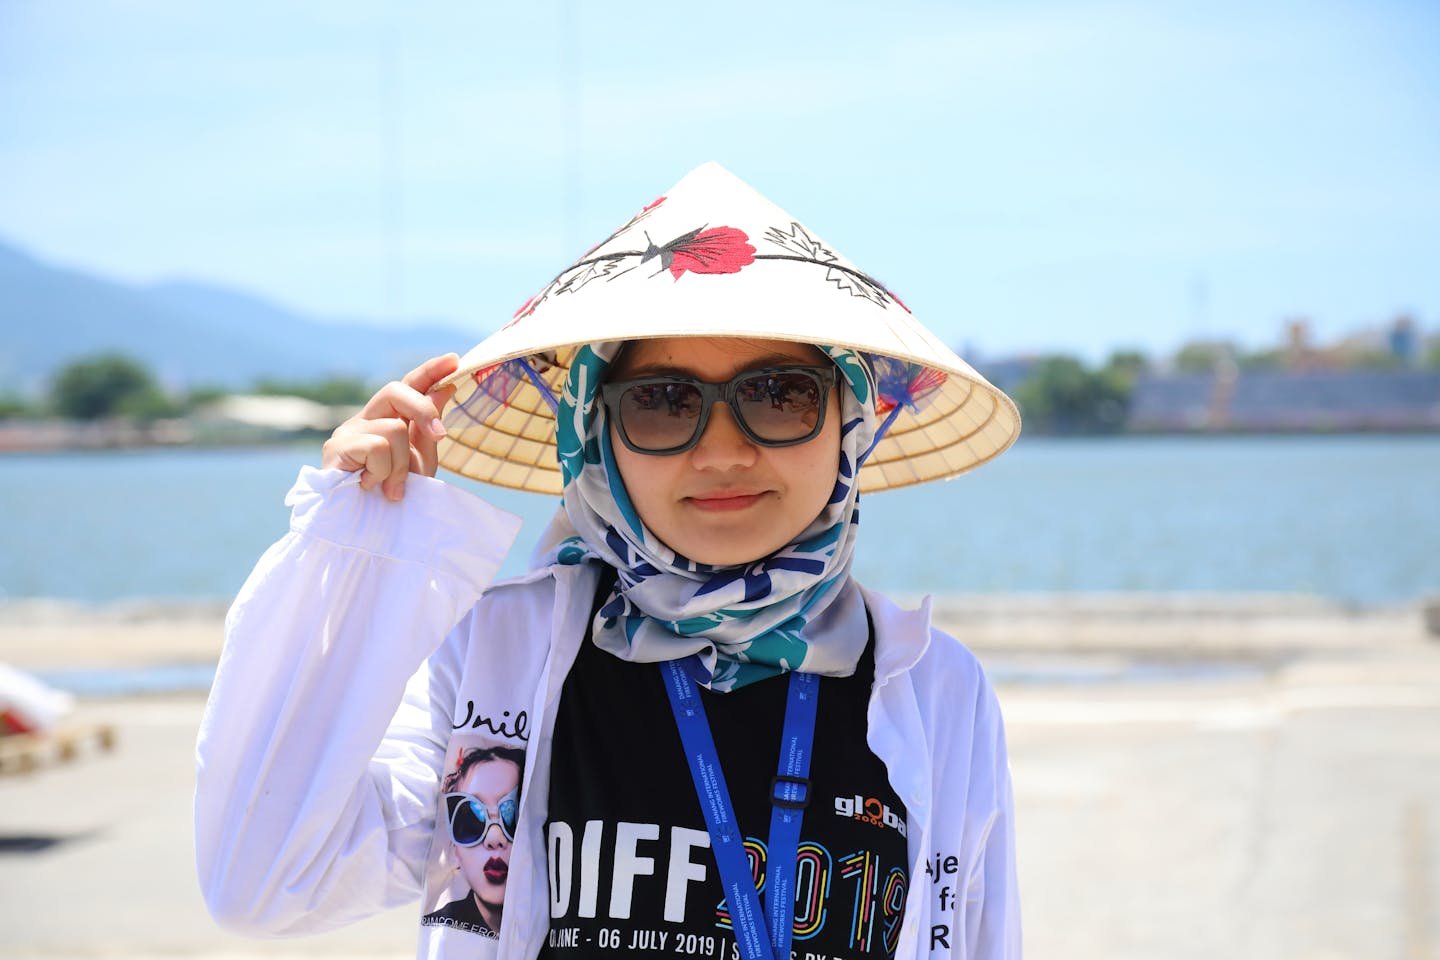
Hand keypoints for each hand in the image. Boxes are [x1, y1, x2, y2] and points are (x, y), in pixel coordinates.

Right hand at [321, 353, 459, 500]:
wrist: (370, 534)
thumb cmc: (394, 499)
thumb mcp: (420, 463)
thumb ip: (428, 428)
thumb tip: (443, 389)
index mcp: (388, 420)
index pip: (408, 386)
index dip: (430, 370)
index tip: (455, 359)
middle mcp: (366, 420)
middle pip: (396, 389)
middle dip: (424, 410)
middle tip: (440, 435)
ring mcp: (348, 432)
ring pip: (394, 428)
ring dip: (402, 465)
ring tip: (392, 489)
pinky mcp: (335, 449)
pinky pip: (377, 446)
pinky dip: (383, 472)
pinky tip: (371, 488)